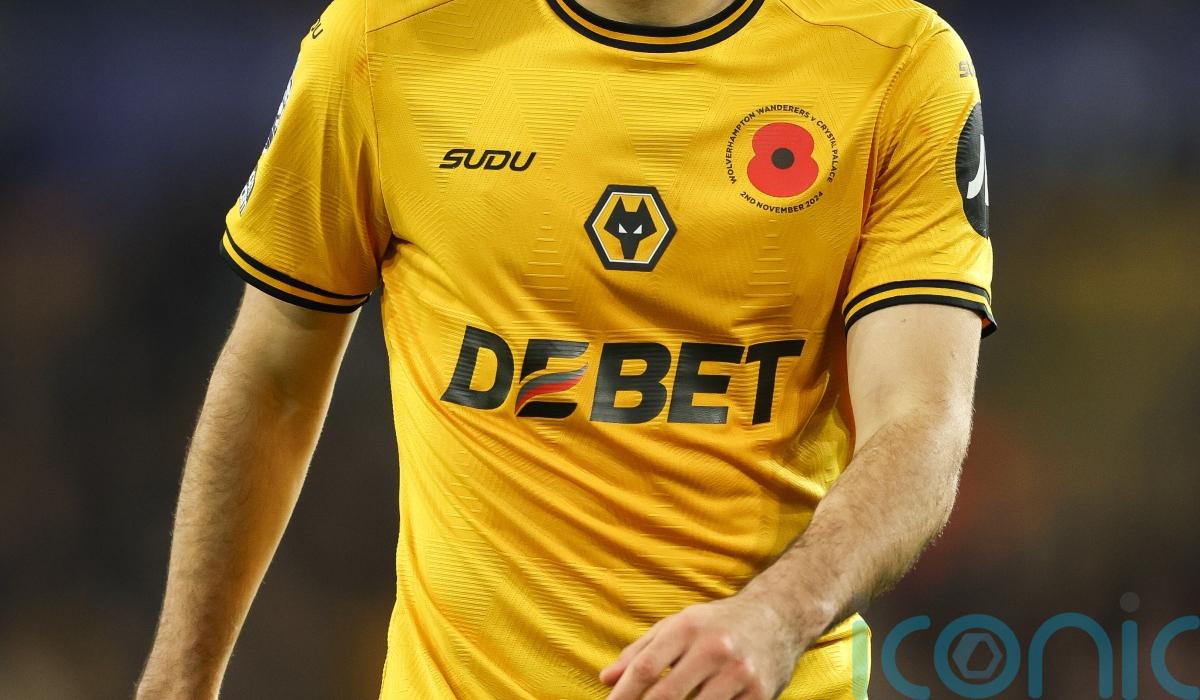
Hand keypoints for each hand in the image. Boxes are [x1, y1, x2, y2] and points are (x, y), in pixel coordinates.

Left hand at [599, 593, 813, 699]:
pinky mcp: (760, 693)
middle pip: (667, 695)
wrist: (777, 616)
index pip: (646, 668)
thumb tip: (606, 678)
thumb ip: (640, 651)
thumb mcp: (677, 625)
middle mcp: (714, 648)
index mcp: (687, 628)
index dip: (623, 695)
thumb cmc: (717, 623)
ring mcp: (739, 673)